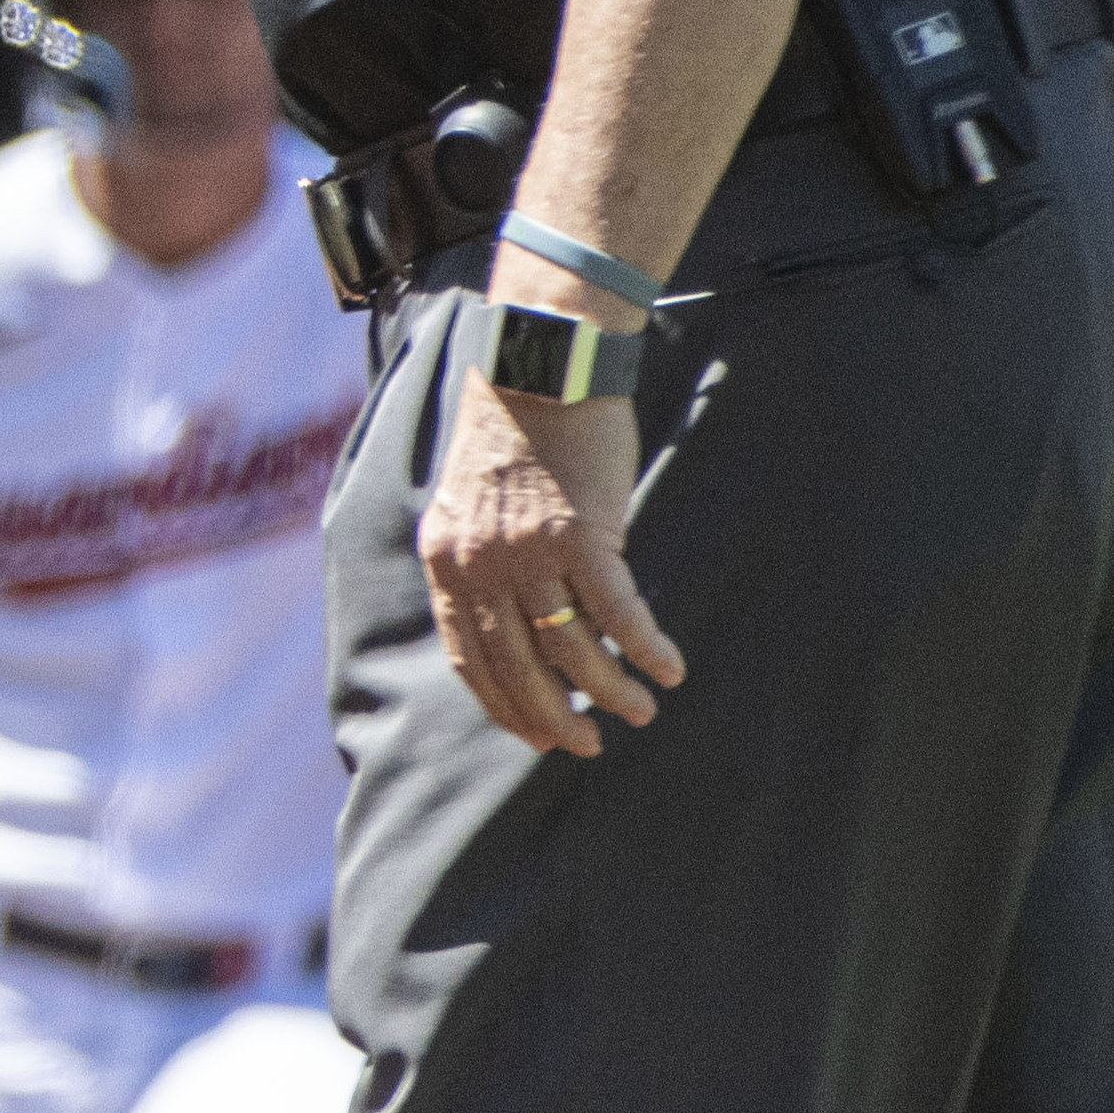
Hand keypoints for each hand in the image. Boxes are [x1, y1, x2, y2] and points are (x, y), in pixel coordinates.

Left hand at [416, 373, 681, 756]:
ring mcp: (528, 552)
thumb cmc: (510, 433)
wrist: (539, 366)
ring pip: (572, 648)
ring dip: (610, 690)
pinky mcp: (581, 535)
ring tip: (640, 711)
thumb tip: (509, 622)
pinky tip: (667, 669)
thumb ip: (479, 561)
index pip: (470, 659)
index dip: (505, 705)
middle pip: (517, 667)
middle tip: (586, 746)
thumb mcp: (468, 504)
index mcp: (446, 562)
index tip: (535, 735)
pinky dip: (645, 647)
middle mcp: (478, 565)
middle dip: (554, 717)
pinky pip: (617, 611)